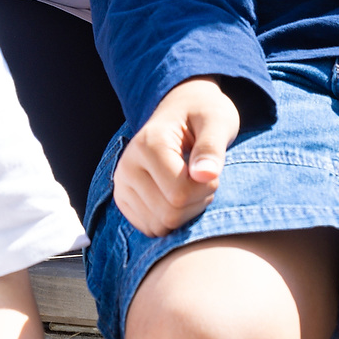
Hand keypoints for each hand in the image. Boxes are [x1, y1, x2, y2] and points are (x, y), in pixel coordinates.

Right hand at [112, 77, 240, 236]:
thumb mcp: (217, 122)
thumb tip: (206, 175)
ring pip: (160, 226)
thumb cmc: (203, 115)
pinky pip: (150, 229)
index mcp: (148, 144)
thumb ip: (212, 148)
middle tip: (201, 176)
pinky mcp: (123, 199)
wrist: (182, 110)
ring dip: (185, 212)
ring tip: (188, 183)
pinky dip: (170, 220)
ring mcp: (121, 184)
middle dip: (196, 203)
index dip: (206, 188)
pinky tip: (175, 196)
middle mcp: (127, 166)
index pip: (180, 194)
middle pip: (169, 215)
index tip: (211, 168)